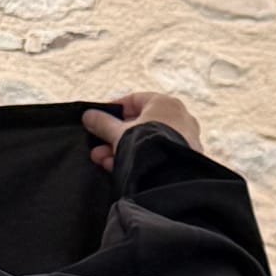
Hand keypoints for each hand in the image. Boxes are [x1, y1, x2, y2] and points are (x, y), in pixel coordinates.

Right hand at [83, 90, 200, 169]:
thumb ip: (102, 123)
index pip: (135, 100)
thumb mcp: (118, 132)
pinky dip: (140, 159)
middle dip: (114, 137)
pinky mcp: (187, 158)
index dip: (114, 110)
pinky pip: (158, 154)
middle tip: (98, 148)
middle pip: (139, 124)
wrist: (170, 175)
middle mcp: (180, 118)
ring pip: (147, 142)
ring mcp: (186, 139)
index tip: (99, 119)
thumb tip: (88, 116)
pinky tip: (120, 168)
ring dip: (122, 150)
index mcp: (165, 103)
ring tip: (103, 161)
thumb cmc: (146, 145)